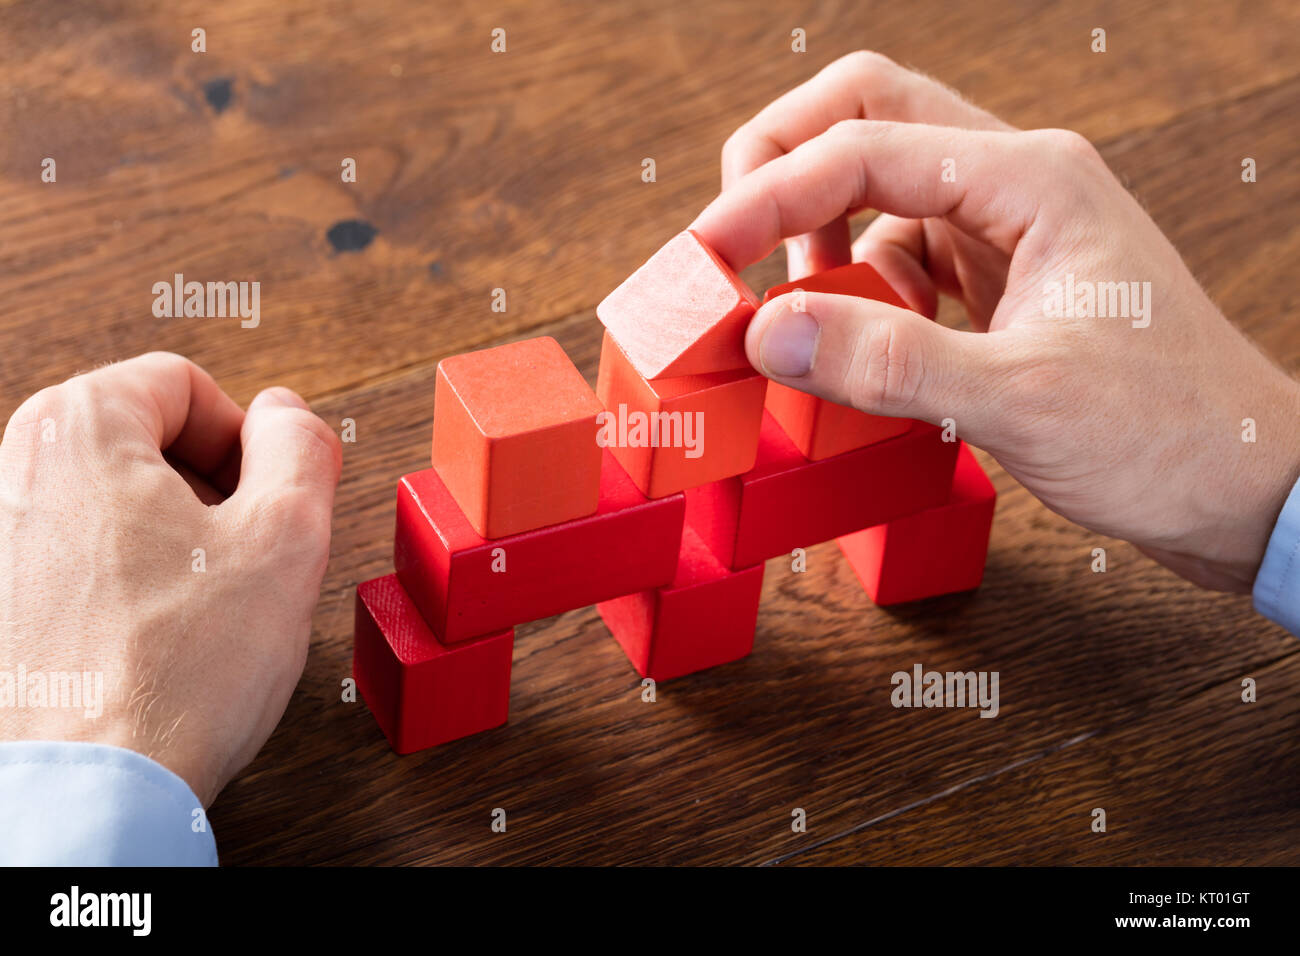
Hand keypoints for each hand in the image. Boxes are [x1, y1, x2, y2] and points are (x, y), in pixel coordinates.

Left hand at [0, 352, 340, 804]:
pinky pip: (77, 557)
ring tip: (207, 605)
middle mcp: (16, 473)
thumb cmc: (173, 676)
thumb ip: (302, 449)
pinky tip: (159, 639)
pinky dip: (128, 579)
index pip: (181, 381)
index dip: (247, 435)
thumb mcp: (286, 540)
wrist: (86, 794)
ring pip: (112, 500)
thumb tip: (288, 416)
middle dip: (211, 486)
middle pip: (141, 436)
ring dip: (174, 536)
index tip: (270, 495)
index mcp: (80, 431)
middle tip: (249, 551)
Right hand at [692, 52, 1299, 592]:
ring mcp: (1008, 232)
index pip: (865, 145)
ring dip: (818, 238)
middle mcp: (1017, 184)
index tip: (709, 256)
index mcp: (1032, 180)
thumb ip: (887, 359)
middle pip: (868, 117)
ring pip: (877, 190)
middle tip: (728, 238)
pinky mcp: (999, 283)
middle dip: (784, 165)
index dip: (771, 194)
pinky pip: (900, 258)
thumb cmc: (1168, 433)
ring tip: (797, 318)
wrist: (1246, 484)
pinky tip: (857, 349)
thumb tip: (768, 330)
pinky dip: (857, 292)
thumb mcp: (1019, 398)